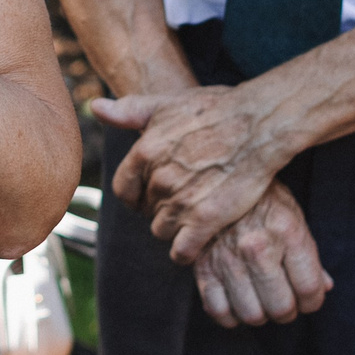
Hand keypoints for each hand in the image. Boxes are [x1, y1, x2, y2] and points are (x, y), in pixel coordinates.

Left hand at [99, 84, 300, 263]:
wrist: (259, 124)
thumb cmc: (216, 110)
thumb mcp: (167, 103)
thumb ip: (129, 111)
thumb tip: (95, 107)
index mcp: (144, 152)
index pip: (124, 189)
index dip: (136, 195)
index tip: (150, 195)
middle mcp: (158, 179)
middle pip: (146, 210)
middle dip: (160, 208)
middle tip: (182, 200)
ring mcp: (182, 202)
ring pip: (161, 230)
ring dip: (174, 228)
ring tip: (193, 215)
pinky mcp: (206, 221)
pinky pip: (182, 250)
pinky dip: (186, 251)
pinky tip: (196, 242)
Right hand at [192, 180, 329, 326]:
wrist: (215, 178)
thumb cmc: (261, 200)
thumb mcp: (292, 217)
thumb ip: (309, 255)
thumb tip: (325, 287)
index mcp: (287, 232)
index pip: (309, 289)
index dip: (313, 302)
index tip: (308, 299)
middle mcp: (257, 247)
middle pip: (281, 307)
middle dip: (288, 311)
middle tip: (284, 301)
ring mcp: (227, 258)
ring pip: (251, 314)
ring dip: (260, 314)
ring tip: (261, 301)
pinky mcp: (202, 266)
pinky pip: (218, 310)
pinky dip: (230, 315)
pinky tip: (237, 301)